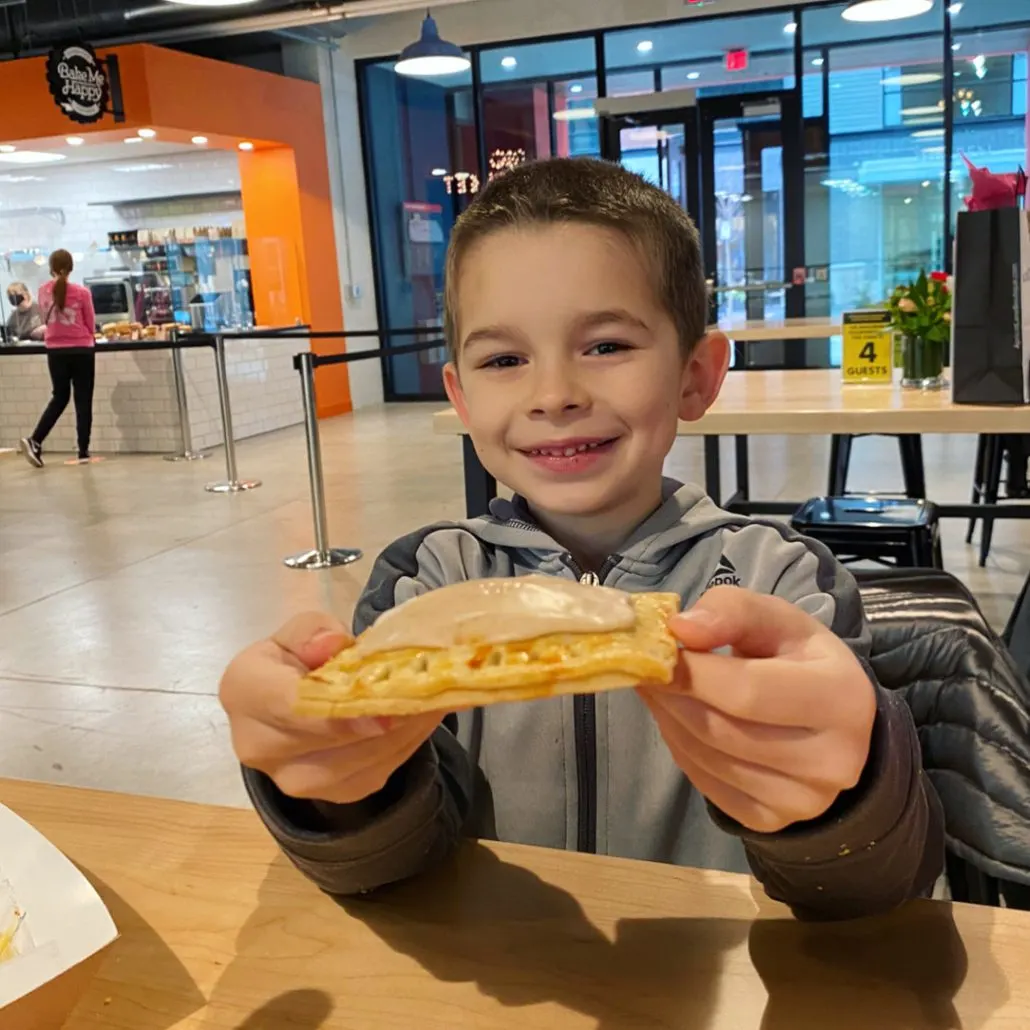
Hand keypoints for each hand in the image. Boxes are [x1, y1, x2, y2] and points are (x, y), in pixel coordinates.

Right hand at [219, 612, 442, 803]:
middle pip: (332, 740)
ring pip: (361, 762)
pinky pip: (375, 773)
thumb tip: (331, 645)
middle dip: (386, 716)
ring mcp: (295, 780)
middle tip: (429, 692)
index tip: (385, 705)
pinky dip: (406, 745)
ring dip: (405, 731)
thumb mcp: (299, 631)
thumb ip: (311, 631)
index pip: (290, 705)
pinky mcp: (331, 794)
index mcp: (245, 693)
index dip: (338, 710)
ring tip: (435, 700)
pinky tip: (424, 718)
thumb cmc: (294, 660)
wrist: (286, 706)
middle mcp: (260, 746)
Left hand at [639, 587, 875, 833]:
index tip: (655, 652)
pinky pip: (705, 784)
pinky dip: (680, 748)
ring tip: (659, 689)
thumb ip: (732, 611)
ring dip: (668, 719)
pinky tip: (679, 720)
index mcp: (841, 698)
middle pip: (719, 729)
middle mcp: (831, 760)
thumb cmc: (799, 660)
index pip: (746, 691)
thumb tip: (681, 629)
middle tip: (645, 668)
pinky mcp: (771, 820)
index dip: (691, 672)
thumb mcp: (777, 619)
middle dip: (671, 695)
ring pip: (705, 757)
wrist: (834, 722)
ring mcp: (802, 800)